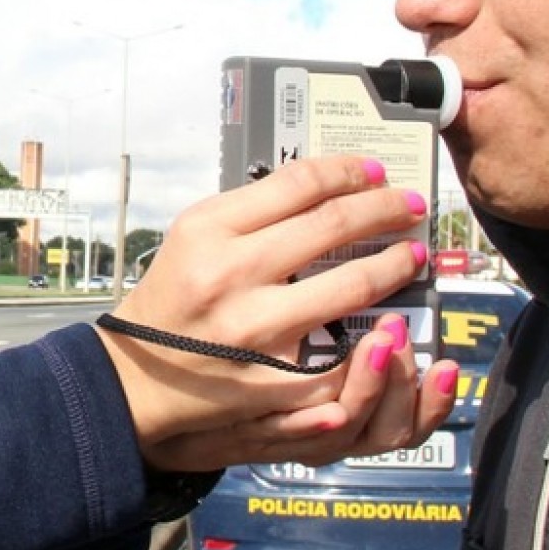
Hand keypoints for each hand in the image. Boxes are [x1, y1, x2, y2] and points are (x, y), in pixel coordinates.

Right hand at [95, 154, 457, 472]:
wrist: (138, 378)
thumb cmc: (170, 302)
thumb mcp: (192, 237)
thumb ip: (252, 212)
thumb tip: (327, 189)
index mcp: (208, 230)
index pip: (297, 183)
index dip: (346, 171)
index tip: (373, 172)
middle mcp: (231, 274)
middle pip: (331, 225)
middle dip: (384, 209)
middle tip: (410, 206)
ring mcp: (255, 330)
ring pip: (352, 285)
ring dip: (394, 264)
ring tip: (410, 255)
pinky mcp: (274, 378)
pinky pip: (342, 352)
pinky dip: (372, 335)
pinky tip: (387, 320)